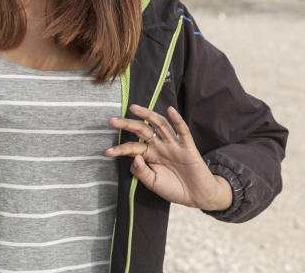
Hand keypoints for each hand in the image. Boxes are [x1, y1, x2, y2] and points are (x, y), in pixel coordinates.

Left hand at [107, 104, 232, 211]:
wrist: (197, 196)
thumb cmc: (174, 189)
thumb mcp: (153, 183)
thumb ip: (142, 172)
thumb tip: (134, 157)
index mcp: (151, 155)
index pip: (133, 147)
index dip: (121, 148)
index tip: (108, 152)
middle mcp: (160, 146)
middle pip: (143, 130)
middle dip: (128, 124)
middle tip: (112, 120)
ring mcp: (174, 144)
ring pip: (160, 125)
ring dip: (148, 115)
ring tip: (134, 108)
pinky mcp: (188, 147)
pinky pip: (182, 131)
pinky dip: (177, 120)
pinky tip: (170, 110)